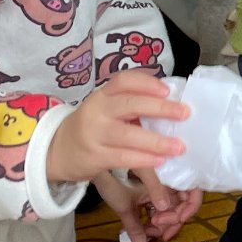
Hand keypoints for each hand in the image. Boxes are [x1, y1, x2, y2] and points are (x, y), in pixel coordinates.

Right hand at [44, 72, 189, 184]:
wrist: (57, 150)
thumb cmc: (93, 126)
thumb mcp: (106, 109)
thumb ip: (131, 106)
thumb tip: (172, 107)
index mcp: (103, 94)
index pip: (123, 80)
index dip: (146, 82)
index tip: (168, 89)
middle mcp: (97, 110)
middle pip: (130, 104)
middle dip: (160, 108)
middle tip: (184, 113)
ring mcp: (95, 134)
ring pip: (128, 135)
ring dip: (157, 141)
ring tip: (179, 146)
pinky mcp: (95, 156)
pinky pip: (123, 157)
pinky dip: (144, 159)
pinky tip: (160, 160)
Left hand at [96, 171, 203, 241]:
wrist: (96, 165)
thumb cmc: (111, 179)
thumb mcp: (123, 202)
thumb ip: (134, 223)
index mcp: (169, 177)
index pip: (193, 194)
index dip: (187, 211)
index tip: (171, 223)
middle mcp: (169, 182)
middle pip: (183, 205)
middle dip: (173, 222)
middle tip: (158, 233)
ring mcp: (160, 189)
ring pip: (172, 210)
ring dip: (165, 224)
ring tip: (148, 231)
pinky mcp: (151, 194)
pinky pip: (161, 210)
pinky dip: (156, 221)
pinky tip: (146, 229)